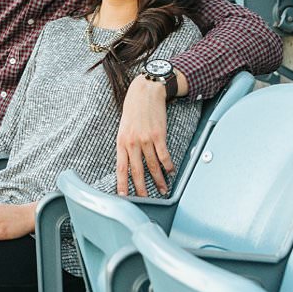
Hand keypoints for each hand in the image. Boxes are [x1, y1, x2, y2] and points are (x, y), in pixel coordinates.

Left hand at [116, 75, 177, 196]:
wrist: (146, 91)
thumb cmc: (134, 108)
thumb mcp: (124, 126)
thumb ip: (126, 144)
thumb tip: (130, 160)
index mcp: (121, 141)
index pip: (121, 168)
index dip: (122, 184)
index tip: (123, 196)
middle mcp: (132, 142)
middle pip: (137, 171)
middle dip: (141, 188)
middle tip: (145, 200)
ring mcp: (146, 140)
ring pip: (152, 166)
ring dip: (159, 180)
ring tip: (163, 189)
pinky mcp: (159, 135)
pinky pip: (164, 155)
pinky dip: (168, 166)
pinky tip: (171, 172)